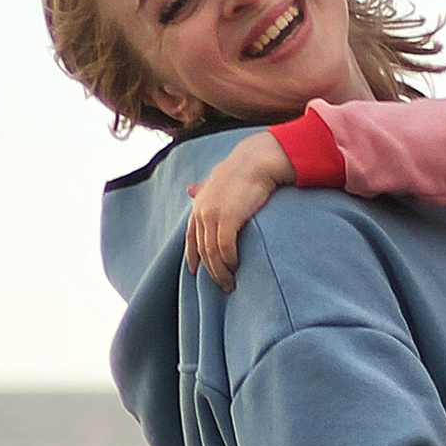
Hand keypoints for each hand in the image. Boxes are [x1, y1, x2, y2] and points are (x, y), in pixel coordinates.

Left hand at [185, 131, 298, 289]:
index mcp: (198, 206)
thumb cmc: (240, 171)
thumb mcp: (215, 180)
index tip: (196, 273)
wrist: (256, 161)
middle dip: (211, 271)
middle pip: (202, 250)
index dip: (193, 258)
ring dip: (221, 271)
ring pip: (212, 253)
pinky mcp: (228, 218)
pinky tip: (236, 267)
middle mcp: (201, 212)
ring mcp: (213, 215)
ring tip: (230, 283)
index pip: (191, 239)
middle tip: (223, 285)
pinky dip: (229, 260)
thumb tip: (190, 189)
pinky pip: (225, 247)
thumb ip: (203, 189)